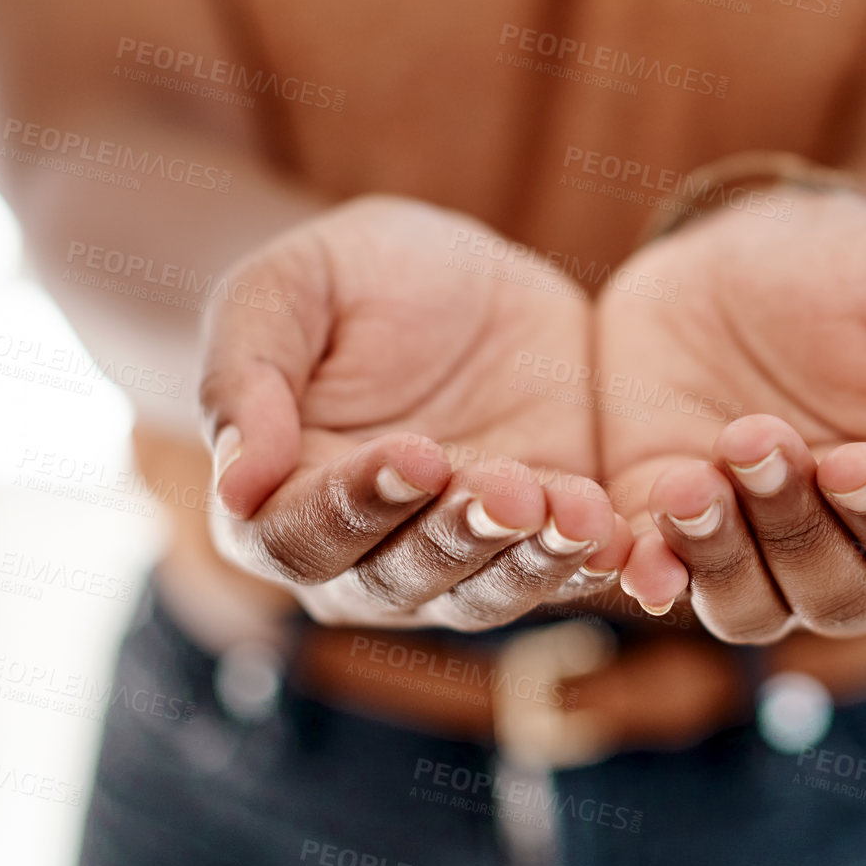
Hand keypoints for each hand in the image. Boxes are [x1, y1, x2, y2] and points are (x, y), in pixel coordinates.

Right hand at [198, 196, 630, 630]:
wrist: (450, 272)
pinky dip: (597, 563)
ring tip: (577, 513)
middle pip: (399, 580)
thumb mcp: (283, 290)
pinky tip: (628, 538)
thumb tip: (237, 480)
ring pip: (487, 593)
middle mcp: (361, 559)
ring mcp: (456, 560)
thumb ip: (245, 377)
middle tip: (508, 488)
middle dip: (458, 538)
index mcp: (277, 505)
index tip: (417, 455)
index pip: (302, 535)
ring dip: (533, 560)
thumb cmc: (344, 278)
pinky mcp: (539, 541)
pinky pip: (565, 573)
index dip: (358, 504)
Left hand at [599, 189, 865, 642]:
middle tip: (757, 436)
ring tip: (692, 481)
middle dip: (797, 526)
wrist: (737, 245)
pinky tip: (642, 553)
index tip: (850, 462)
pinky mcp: (670, 529)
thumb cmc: (860, 270)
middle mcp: (850, 546)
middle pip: (842, 596)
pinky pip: (666, 583)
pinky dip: (656, 578)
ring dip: (722, 556)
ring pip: (754, 610)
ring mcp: (756, 548)